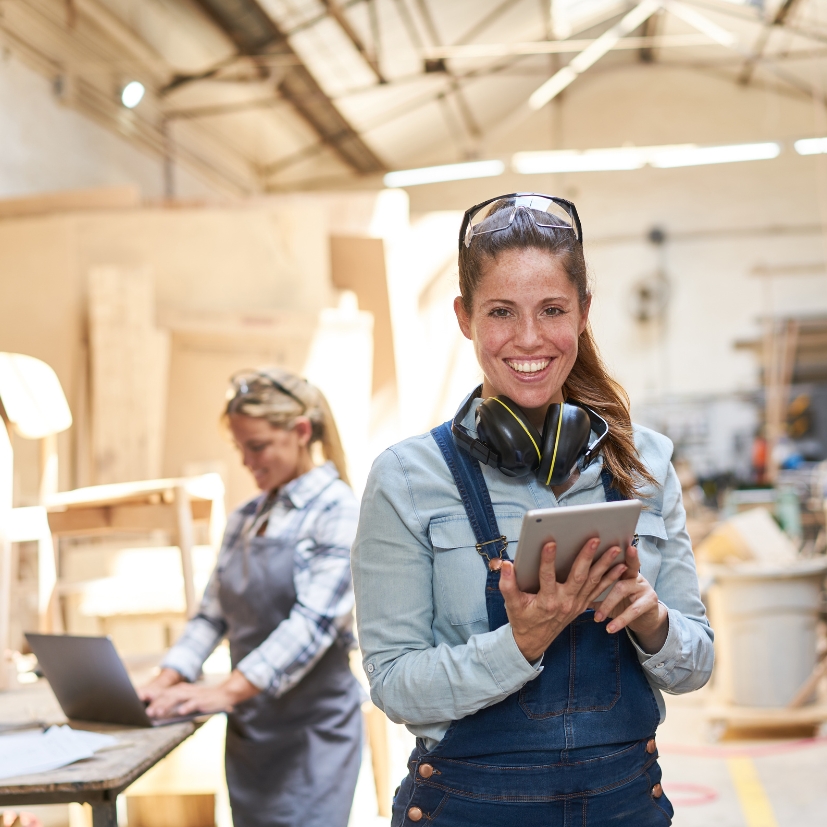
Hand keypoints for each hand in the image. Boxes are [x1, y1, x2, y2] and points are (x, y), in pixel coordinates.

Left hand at [144, 670, 259, 718]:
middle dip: (157, 703)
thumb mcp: (188, 699)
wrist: (225, 694)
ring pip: (178, 698)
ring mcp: (194, 694)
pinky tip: (180, 712)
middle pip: (168, 695)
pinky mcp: (203, 700)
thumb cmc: (203, 699)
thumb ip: (174, 704)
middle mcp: (185, 690)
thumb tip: (156, 711)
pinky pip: (194, 703)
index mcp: (180, 689)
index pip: (163, 692)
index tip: (139, 701)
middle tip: (147, 713)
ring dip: (167, 705)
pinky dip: (187, 707)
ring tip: (158, 713)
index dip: (151, 696)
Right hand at [499, 538, 627, 661]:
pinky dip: (610, 578)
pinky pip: (598, 590)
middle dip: (587, 556)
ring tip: (615, 548)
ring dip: (604, 564)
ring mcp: (576, 604)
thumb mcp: (511, 603)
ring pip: (592, 581)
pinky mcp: (582, 605)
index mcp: (546, 601)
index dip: (547, 560)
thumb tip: (505, 564)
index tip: (549, 542)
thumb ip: (507, 584)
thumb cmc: (522, 619)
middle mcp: (564, 602)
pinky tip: (620, 565)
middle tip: (595, 539)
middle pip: (578, 577)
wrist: (534, 641)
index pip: (547, 577)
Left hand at [592, 543, 668, 653]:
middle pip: (623, 566)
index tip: (603, 541)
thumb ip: (591, 587)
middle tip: (605, 560)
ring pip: (622, 589)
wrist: (645, 619)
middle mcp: (633, 574)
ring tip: (597, 617)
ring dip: (607, 604)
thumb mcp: (606, 594)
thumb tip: (563, 583)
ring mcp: (643, 587)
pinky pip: (633, 611)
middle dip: (614, 564)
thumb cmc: (620, 603)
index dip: (609, 549)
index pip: (614, 556)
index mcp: (621, 569)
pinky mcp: (649, 602)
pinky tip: (610, 629)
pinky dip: (620, 620)